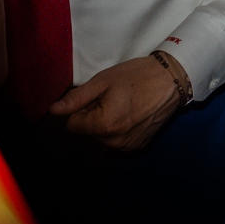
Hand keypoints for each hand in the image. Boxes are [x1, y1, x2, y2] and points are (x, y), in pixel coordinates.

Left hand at [53, 55, 185, 149]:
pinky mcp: (137, 147)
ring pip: (100, 140)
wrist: (170, 82)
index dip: (80, 110)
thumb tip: (54, 111)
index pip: (73, 126)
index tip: (96, 98)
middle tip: (110, 100)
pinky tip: (129, 117)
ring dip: (104, 127)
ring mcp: (127, 147)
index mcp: (104, 125)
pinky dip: (116, 132)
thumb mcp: (102, 82)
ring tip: (121, 108)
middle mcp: (114, 142)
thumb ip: (77, 99)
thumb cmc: (135, 77)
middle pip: (87, 134)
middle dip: (92, 118)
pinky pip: (115, 143)